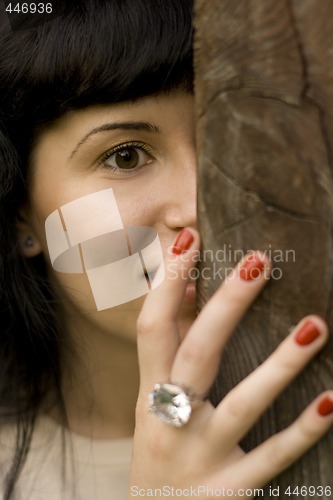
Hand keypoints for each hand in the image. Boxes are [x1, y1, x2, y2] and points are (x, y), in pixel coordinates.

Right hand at [129, 228, 331, 498]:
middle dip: (225, 306)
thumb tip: (190, 292)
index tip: (189, 239)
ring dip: (279, 364)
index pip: (151, 327)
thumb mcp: (150, 402)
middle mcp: (170, 421)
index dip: (167, 282)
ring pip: (242, 404)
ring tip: (314, 325)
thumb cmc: (157, 450)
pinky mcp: (229, 490)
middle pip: (197, 353)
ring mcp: (202, 456)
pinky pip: (273, 457)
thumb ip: (170, 350)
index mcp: (149, 392)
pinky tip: (332, 400)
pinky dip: (303, 429)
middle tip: (258, 262)